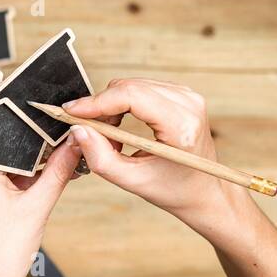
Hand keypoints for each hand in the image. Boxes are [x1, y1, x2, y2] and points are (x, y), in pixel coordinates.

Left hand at [0, 139, 83, 276]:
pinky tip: (37, 194)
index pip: (13, 136)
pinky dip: (21, 183)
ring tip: (51, 181)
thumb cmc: (1, 255)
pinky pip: (2, 180)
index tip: (63, 136)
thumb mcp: (38, 206)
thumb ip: (59, 170)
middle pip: (10, 149)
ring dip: (32, 170)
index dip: (41, 134)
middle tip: (64, 159)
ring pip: (8, 165)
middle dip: (38, 153)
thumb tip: (75, 145)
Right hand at [64, 78, 252, 233]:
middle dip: (101, 106)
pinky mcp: (183, 94)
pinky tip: (121, 128)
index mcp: (182, 126)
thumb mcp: (133, 181)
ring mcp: (188, 96)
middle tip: (87, 131)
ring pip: (132, 85)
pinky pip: (141, 88)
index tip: (71, 111)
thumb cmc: (174, 190)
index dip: (97, 102)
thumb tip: (78, 130)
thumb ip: (100, 157)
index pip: (131, 97)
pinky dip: (123, 104)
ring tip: (109, 136)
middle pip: (129, 87)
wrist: (205, 191)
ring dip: (111, 106)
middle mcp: (189, 104)